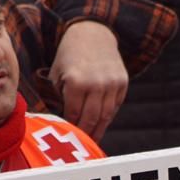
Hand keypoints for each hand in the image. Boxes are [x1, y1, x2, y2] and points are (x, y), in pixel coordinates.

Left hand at [51, 21, 126, 139]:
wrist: (92, 33)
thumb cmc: (69, 56)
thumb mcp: (57, 74)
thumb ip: (58, 97)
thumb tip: (60, 123)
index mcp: (77, 82)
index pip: (74, 115)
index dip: (70, 128)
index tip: (67, 138)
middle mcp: (96, 84)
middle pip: (91, 119)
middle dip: (85, 135)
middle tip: (80, 146)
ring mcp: (112, 83)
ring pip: (106, 116)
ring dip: (99, 130)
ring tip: (92, 140)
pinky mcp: (123, 82)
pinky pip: (115, 106)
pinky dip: (108, 117)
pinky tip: (100, 124)